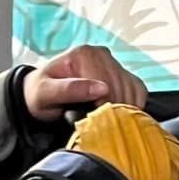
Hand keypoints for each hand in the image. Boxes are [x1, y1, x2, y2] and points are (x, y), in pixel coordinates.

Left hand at [24, 45, 146, 121]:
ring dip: (124, 109)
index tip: (96, 121)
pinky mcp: (121, 74)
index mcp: (84, 54)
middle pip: (121, 87)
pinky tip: (119, 114)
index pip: (107, 83)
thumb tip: (102, 89)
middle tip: (101, 125)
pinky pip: (138, 90)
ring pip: (133, 89)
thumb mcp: (46, 93)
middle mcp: (101, 54)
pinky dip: (134, 105)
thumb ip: (71, 90)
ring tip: (107, 121)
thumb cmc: (40, 94)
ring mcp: (112, 63)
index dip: (105, 106)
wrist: (41, 95)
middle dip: (114, 109)